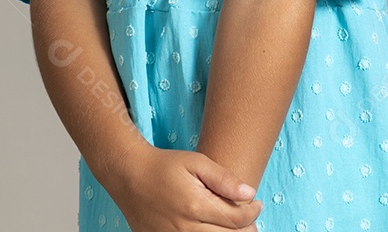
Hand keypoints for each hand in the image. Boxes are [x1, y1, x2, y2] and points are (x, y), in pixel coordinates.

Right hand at [104, 140, 263, 230]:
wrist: (130, 177)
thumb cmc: (164, 166)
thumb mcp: (195, 162)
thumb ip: (223, 178)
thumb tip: (250, 193)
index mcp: (196, 206)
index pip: (237, 220)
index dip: (253, 212)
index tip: (257, 202)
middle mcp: (186, 230)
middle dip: (246, 230)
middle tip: (250, 218)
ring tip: (235, 226)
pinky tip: (213, 228)